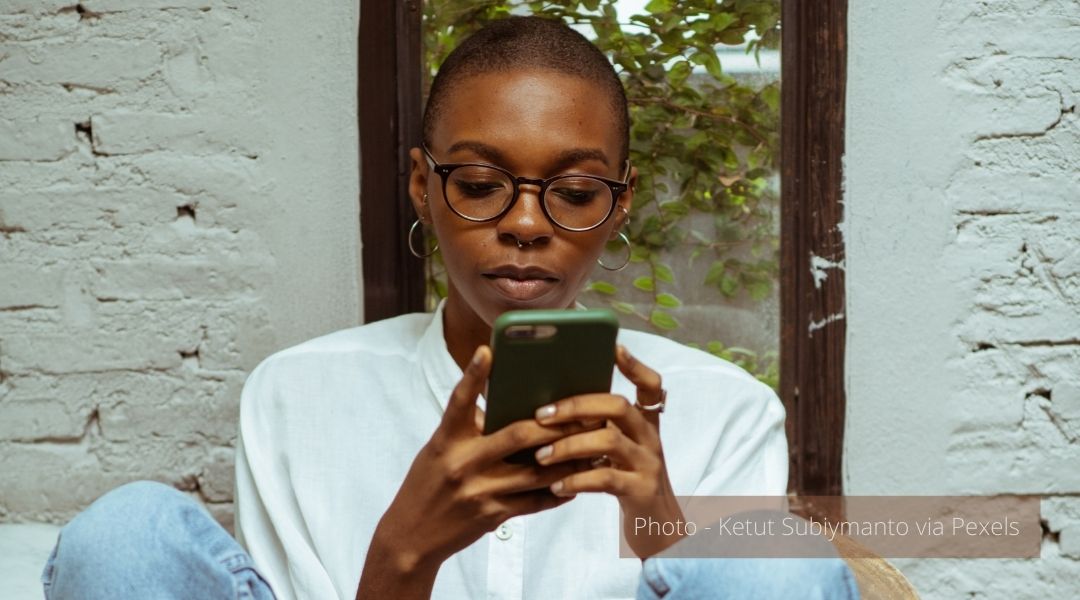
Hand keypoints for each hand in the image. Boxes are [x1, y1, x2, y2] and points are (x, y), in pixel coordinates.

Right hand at [358, 346, 590, 598]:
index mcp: (447, 440)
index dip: (473, 375)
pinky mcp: (492, 516)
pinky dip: (557, 492)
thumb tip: (505, 403)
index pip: (459, 401)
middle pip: (516, 435)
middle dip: (554, 425)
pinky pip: (533, 502)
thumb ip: (469, 428)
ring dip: (567, 460)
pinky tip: (576, 483)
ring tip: (593, 449)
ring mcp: (479, 491)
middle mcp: (462, 463)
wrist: (411, 536)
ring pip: (535, 473)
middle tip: (584, 414)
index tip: (488, 350)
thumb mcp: (441, 449)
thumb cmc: (428, 484)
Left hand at [531, 344, 683, 558]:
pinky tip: (556, 485)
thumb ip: (597, 427)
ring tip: (540, 455)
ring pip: (609, 441)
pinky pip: (607, 479)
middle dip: (577, 405)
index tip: (614, 347)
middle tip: (541, 414)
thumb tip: (546, 407)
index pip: (650, 385)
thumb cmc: (625, 482)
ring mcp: (648, 464)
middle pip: (618, 406)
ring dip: (569, 445)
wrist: (656, 528)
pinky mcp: (641, 491)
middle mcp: (649, 438)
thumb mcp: (618, 450)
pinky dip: (577, 480)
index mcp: (644, 423)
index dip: (634, 365)